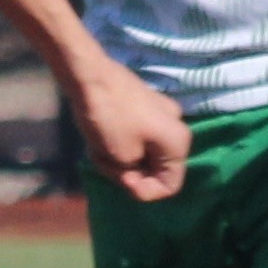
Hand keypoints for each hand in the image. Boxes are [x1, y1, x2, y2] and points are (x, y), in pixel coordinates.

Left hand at [67, 56, 189, 203]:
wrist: (89, 75)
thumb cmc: (109, 118)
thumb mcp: (122, 159)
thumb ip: (135, 178)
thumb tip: (134, 174)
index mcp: (178, 142)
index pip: (169, 186)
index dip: (144, 191)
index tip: (123, 179)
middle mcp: (176, 126)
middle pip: (155, 169)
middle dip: (128, 172)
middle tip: (105, 162)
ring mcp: (160, 114)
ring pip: (142, 153)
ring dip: (119, 159)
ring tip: (97, 148)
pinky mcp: (143, 106)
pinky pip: (135, 137)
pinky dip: (117, 144)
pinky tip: (98, 138)